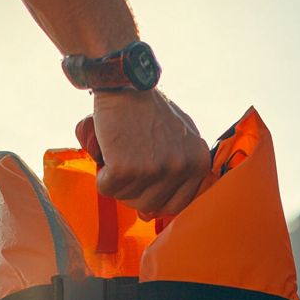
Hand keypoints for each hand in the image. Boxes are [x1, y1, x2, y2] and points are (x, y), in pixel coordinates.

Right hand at [76, 90, 210, 218]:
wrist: (127, 82)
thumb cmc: (149, 111)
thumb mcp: (177, 139)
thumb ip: (173, 175)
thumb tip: (149, 216)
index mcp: (198, 162)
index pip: (176, 205)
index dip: (154, 195)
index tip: (144, 177)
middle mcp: (181, 168)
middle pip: (149, 206)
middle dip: (133, 189)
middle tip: (128, 158)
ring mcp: (156, 169)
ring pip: (125, 198)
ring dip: (116, 180)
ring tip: (120, 150)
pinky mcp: (128, 168)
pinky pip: (107, 188)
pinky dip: (101, 173)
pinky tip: (109, 150)